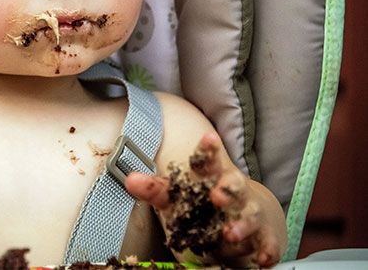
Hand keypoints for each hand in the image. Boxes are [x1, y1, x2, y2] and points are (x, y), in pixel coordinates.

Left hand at [125, 132, 282, 267]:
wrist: (252, 217)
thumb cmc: (207, 202)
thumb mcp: (180, 195)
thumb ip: (156, 189)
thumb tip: (129, 179)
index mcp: (213, 176)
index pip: (209, 160)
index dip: (208, 150)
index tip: (209, 138)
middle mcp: (235, 191)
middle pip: (234, 184)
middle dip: (227, 189)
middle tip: (217, 197)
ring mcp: (251, 213)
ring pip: (249, 215)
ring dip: (241, 224)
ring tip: (229, 233)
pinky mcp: (264, 237)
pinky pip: (267, 244)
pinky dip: (265, 251)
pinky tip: (262, 259)